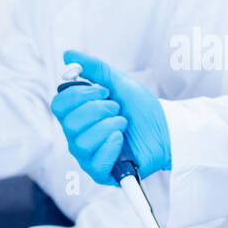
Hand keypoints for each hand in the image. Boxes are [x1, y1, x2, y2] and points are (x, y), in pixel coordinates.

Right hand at [50, 50, 171, 184]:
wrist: (167, 130)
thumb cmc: (142, 110)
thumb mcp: (120, 83)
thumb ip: (94, 69)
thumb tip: (68, 55)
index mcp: (78, 114)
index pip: (59, 105)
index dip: (79, 95)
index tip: (103, 92)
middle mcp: (78, 135)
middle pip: (69, 123)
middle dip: (98, 110)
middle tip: (117, 108)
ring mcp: (88, 155)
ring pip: (80, 142)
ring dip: (107, 126)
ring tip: (123, 123)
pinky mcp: (102, 172)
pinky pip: (95, 163)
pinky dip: (110, 146)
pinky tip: (122, 139)